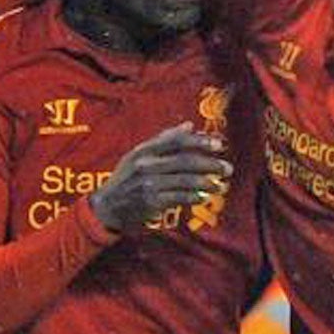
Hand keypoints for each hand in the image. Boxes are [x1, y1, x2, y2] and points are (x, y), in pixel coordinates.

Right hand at [90, 122, 231, 231]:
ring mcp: (148, 184)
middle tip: (227, 168)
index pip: (176, 141)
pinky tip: (204, 197)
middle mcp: (146, 165)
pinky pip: (179, 198)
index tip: (218, 145)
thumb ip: (163, 140)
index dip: (200, 142)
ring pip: (186, 180)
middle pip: (186, 161)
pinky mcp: (151, 202)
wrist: (105, 208)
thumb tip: (189, 125)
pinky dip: (194, 197)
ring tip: (220, 186)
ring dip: (207, 183)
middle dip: (210, 164)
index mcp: (144, 150)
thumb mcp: (138, 155)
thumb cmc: (125, 179)